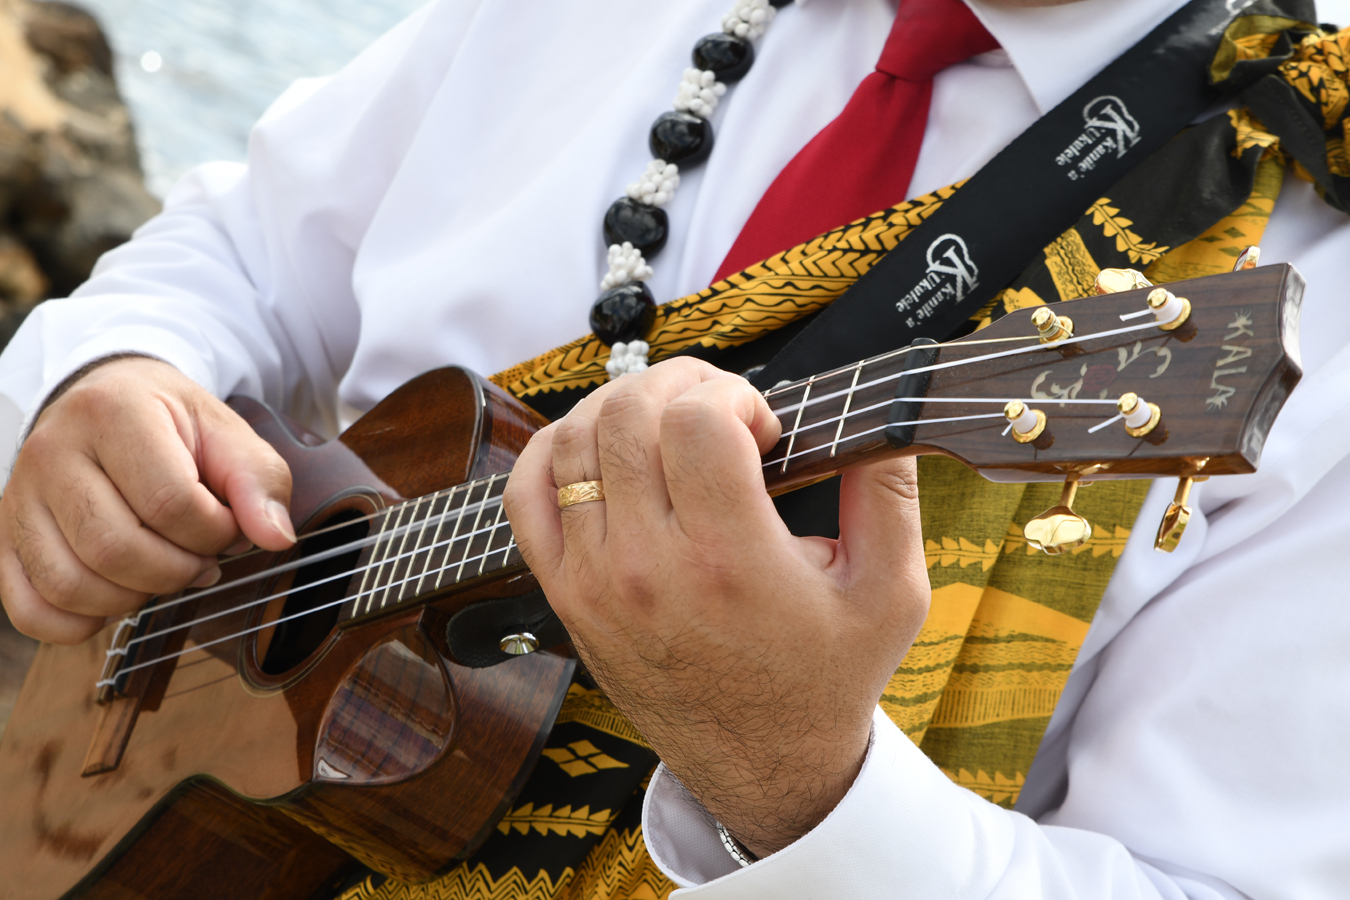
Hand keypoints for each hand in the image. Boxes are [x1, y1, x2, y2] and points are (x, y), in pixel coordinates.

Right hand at [0, 357, 295, 643]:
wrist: (107, 399)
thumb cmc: (171, 423)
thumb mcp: (227, 434)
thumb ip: (259, 481)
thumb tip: (276, 539)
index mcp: (112, 413)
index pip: (169, 501)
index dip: (212, 531)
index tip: (226, 527)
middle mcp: (51, 451)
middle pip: (114, 548)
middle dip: (176, 570)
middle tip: (201, 558)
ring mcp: (19, 497)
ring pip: (69, 584)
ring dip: (133, 598)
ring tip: (164, 571)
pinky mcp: (6, 536)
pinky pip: (29, 609)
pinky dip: (79, 623)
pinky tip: (119, 596)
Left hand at [504, 358, 929, 857]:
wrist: (766, 767)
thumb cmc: (827, 677)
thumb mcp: (891, 592)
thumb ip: (888, 494)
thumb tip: (883, 420)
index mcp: (730, 559)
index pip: (697, 421)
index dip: (735, 396)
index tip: (764, 429)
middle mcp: (649, 567)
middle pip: (630, 416)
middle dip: (681, 384)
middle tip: (721, 410)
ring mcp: (596, 581)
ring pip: (575, 441)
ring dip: (623, 407)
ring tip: (671, 426)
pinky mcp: (568, 595)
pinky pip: (527, 495)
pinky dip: (554, 452)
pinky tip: (604, 450)